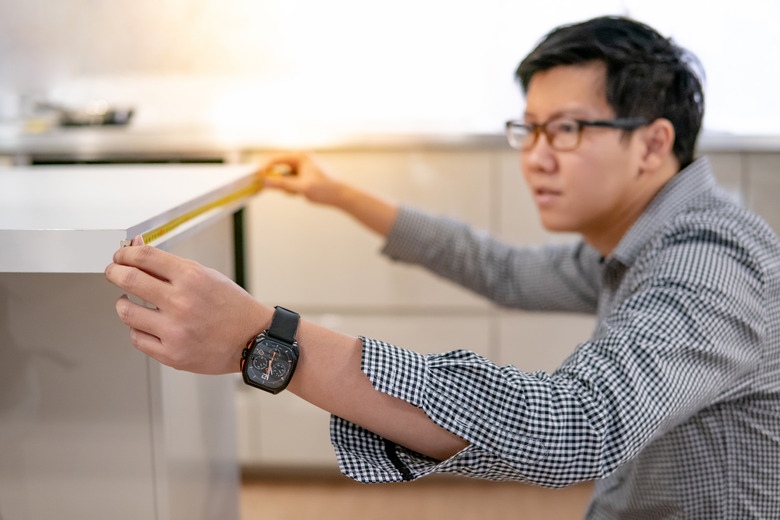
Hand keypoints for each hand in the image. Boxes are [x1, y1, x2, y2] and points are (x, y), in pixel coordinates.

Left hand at [105, 236, 270, 374]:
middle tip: (114, 273)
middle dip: (114, 272)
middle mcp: (182, 303)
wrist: (253, 339)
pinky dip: (137, 329)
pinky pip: (137, 338)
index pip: (144, 257)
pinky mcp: (172, 354)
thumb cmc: (232, 307)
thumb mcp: (206, 276)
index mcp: (192, 278)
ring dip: (123, 303)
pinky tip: (147, 324)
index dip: (125, 254)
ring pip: (126, 311)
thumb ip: (170, 265)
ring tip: (131, 302)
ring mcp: (175, 331)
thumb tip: (138, 249)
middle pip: (128, 279)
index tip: (121, 257)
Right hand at [260, 152, 343, 205]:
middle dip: (277, 179)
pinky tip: (301, 193)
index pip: (276, 158)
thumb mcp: (301, 188)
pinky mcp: (305, 174)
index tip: (256, 177)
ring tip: (298, 193)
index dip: (264, 168)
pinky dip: (292, 188)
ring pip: (285, 176)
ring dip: (287, 186)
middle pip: (279, 167)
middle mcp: (301, 158)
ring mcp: (303, 166)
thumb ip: (282, 185)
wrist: (341, 196)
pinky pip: (291, 180)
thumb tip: (265, 182)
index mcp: (301, 156)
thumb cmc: (325, 189)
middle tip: (272, 187)